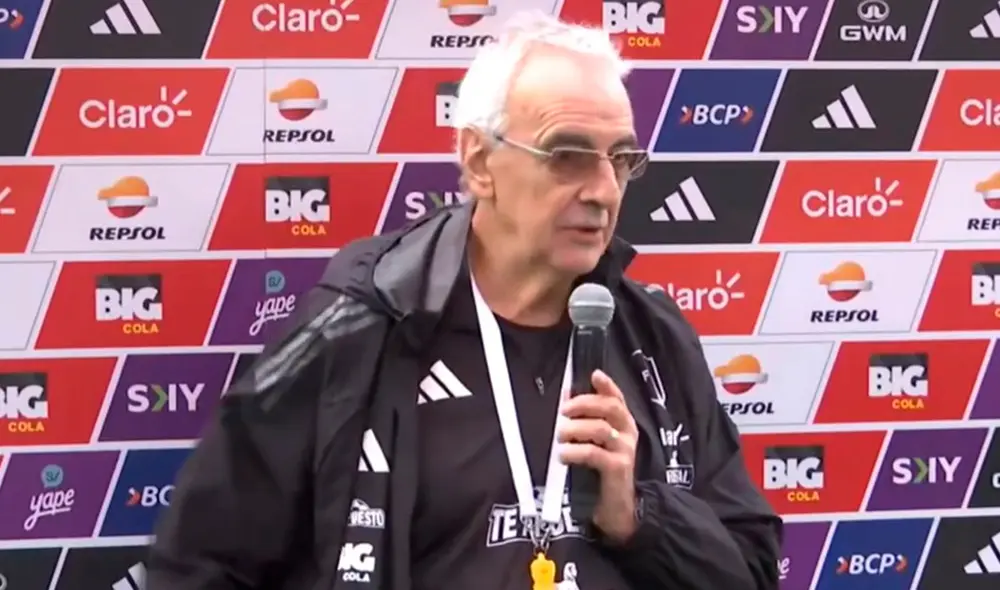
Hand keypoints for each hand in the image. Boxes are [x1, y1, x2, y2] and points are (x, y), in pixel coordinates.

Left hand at [557, 370, 638, 541]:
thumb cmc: (603, 472)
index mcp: (623, 424)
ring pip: (600, 428)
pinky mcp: (618, 468)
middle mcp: (628, 434)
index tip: (594, 374)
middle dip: (584, 403)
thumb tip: (564, 400)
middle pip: (610, 407)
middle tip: (564, 410)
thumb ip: (585, 422)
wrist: (619, 509)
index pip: (618, 398)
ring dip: (576, 428)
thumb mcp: (596, 444)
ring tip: (560, 435)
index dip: (607, 385)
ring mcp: (625, 450)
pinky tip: (563, 454)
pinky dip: (575, 451)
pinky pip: (594, 453)